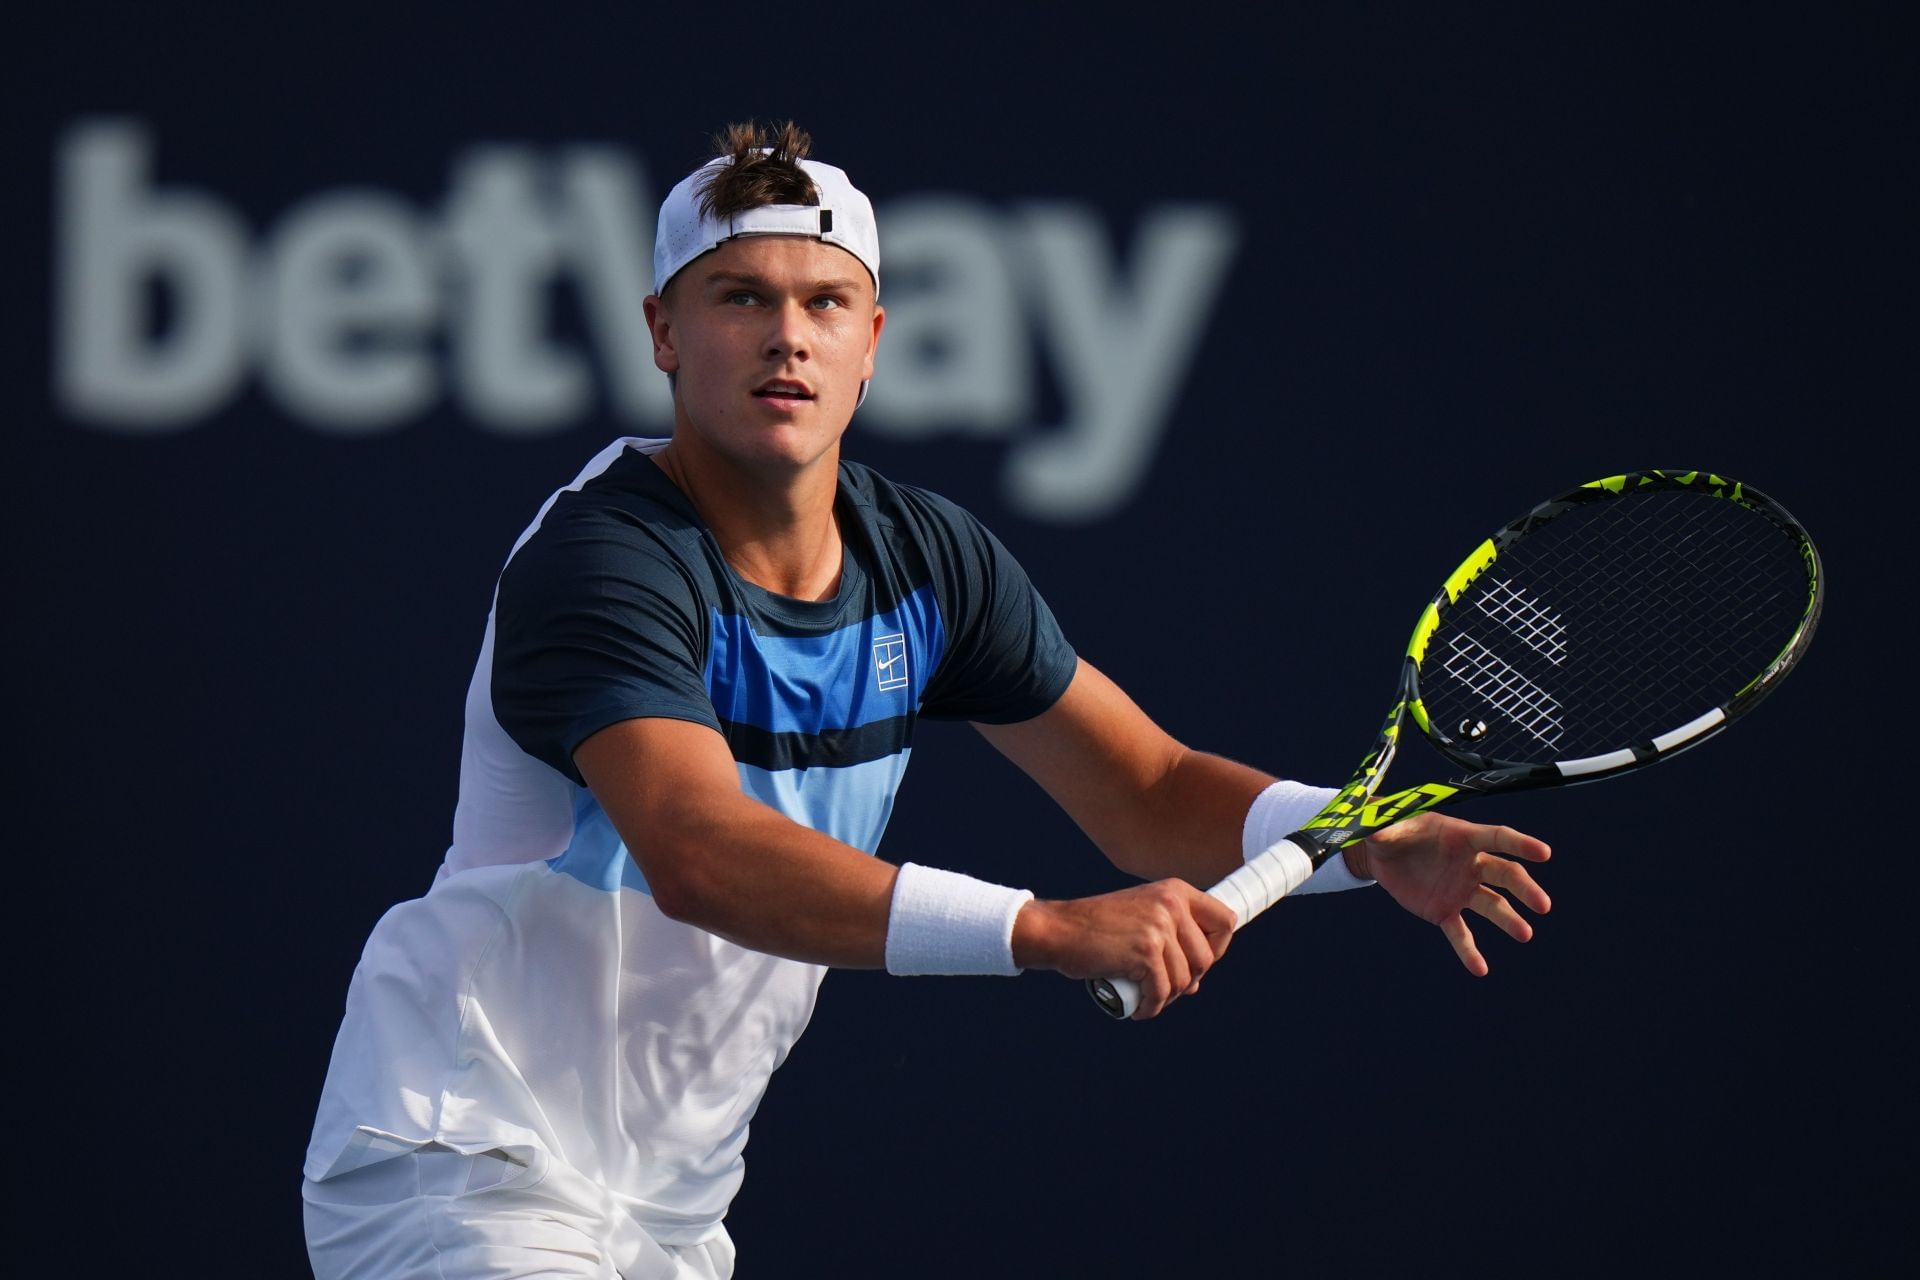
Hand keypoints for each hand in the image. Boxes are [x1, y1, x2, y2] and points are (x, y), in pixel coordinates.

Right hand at [1012, 880, 1238, 1018]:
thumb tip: (1197, 982)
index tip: (1196, 963)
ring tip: (1146, 997)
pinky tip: (1139, 1009)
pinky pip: (1162, 993)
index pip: (1225, 920)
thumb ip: (1171, 938)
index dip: (1218, 947)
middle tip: (1162, 987)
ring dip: (1166, 997)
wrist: (1058, 931)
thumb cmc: (1096, 928)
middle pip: (1207, 959)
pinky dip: (1151, 1008)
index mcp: (1175, 891)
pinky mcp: (1145, 952)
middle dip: (1187, 980)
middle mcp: (1171, 905)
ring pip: (1184, 980)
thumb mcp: (1141, 917)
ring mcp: (1159, 927)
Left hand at [1348, 814, 1550, 975]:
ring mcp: (1460, 890)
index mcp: (1461, 837)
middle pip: (1504, 875)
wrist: (1381, 855)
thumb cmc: (1392, 831)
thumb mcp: (1386, 825)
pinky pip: (1460, 934)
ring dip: (1509, 920)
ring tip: (1525, 935)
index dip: (1520, 844)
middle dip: (1525, 889)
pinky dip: (1468, 952)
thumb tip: (1372, 830)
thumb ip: (1384, 827)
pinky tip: (1480, 970)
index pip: (1497, 838)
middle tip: (1543, 906)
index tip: (1544, 852)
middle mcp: (1469, 864)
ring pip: (1491, 906)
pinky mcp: (1445, 912)